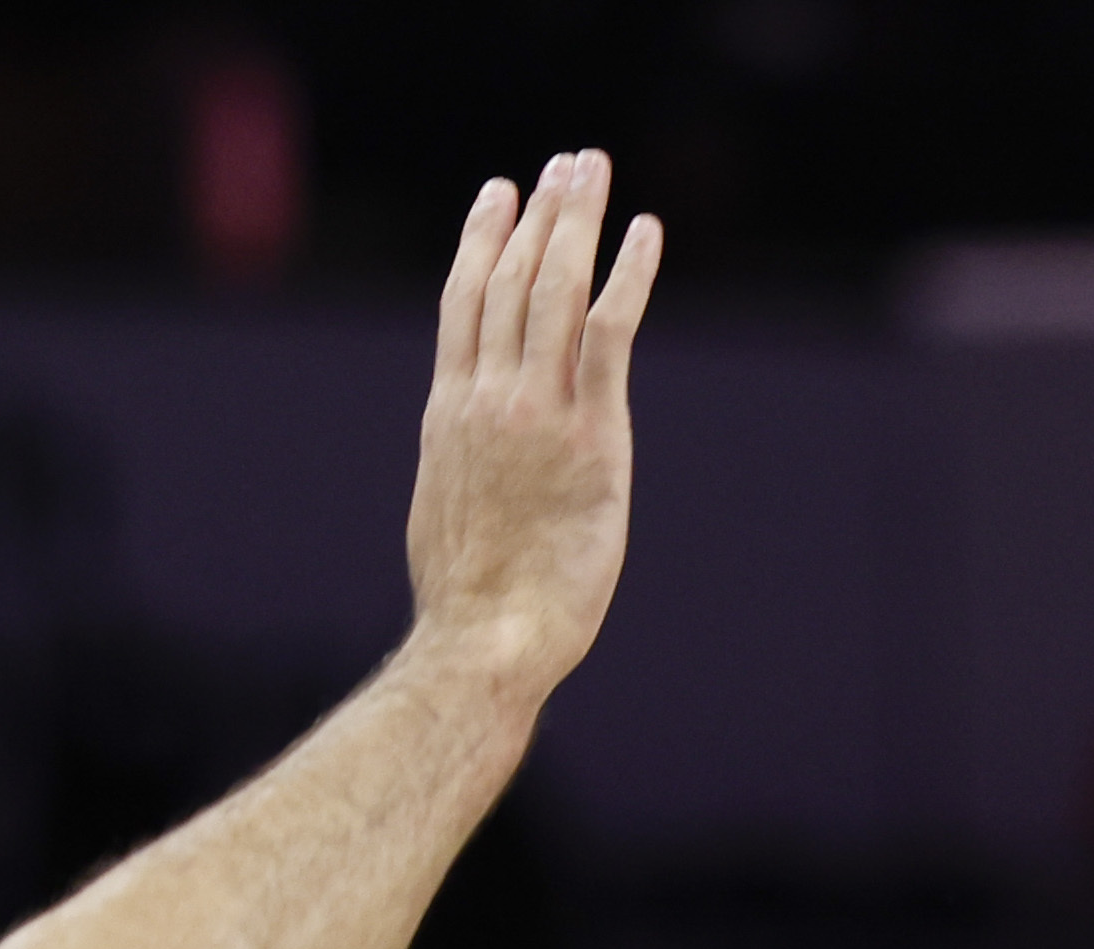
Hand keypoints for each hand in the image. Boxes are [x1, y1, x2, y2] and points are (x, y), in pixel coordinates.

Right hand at [404, 151, 661, 697]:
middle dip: (538, 214)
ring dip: (576, 223)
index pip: (463, 302)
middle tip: (563, 166)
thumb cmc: (469, 602)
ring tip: (591, 171)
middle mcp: (488, 398)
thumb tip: (470, 463)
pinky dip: (628, 276)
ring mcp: (538, 412)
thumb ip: (465, 465)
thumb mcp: (448, 511)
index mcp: (449, 413)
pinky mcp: (592, 435)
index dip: (483, 240)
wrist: (484, 638)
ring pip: (554, 291)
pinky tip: (644, 233)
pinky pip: (610, 333)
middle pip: (511, 280)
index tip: (499, 194)